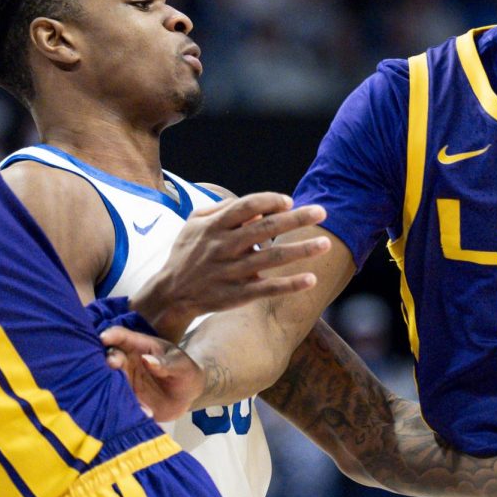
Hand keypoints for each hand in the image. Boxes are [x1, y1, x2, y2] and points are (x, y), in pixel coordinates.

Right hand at [101, 327, 203, 420]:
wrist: (188, 395)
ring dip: (113, 385)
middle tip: (113, 362)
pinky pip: (123, 403)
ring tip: (122, 390)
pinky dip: (130, 408)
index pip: (122, 336)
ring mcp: (125, 381)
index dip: (112, 335)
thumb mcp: (181, 364)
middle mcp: (127, 363)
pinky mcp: (128, 400)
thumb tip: (147, 360)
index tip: (104, 337)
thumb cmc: (185, 371)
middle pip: (112, 357)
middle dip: (110, 359)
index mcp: (139, 346)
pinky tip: (146, 412)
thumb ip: (165, 363)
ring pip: (111, 381)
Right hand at [129, 192, 328, 338]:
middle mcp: (224, 247)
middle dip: (296, 219)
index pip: (246, 206)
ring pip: (271, 259)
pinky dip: (289, 285)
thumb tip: (258, 208)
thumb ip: (223, 209)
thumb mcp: (195, 224)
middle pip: (265, 229)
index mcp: (214, 226)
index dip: (269, 201)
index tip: (289, 201)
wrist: (170, 294)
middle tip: (322, 211)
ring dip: (301, 250)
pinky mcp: (237, 295)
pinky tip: (311, 279)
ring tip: (326, 244)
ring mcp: (231, 272)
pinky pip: (267, 289)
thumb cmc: (187, 253)